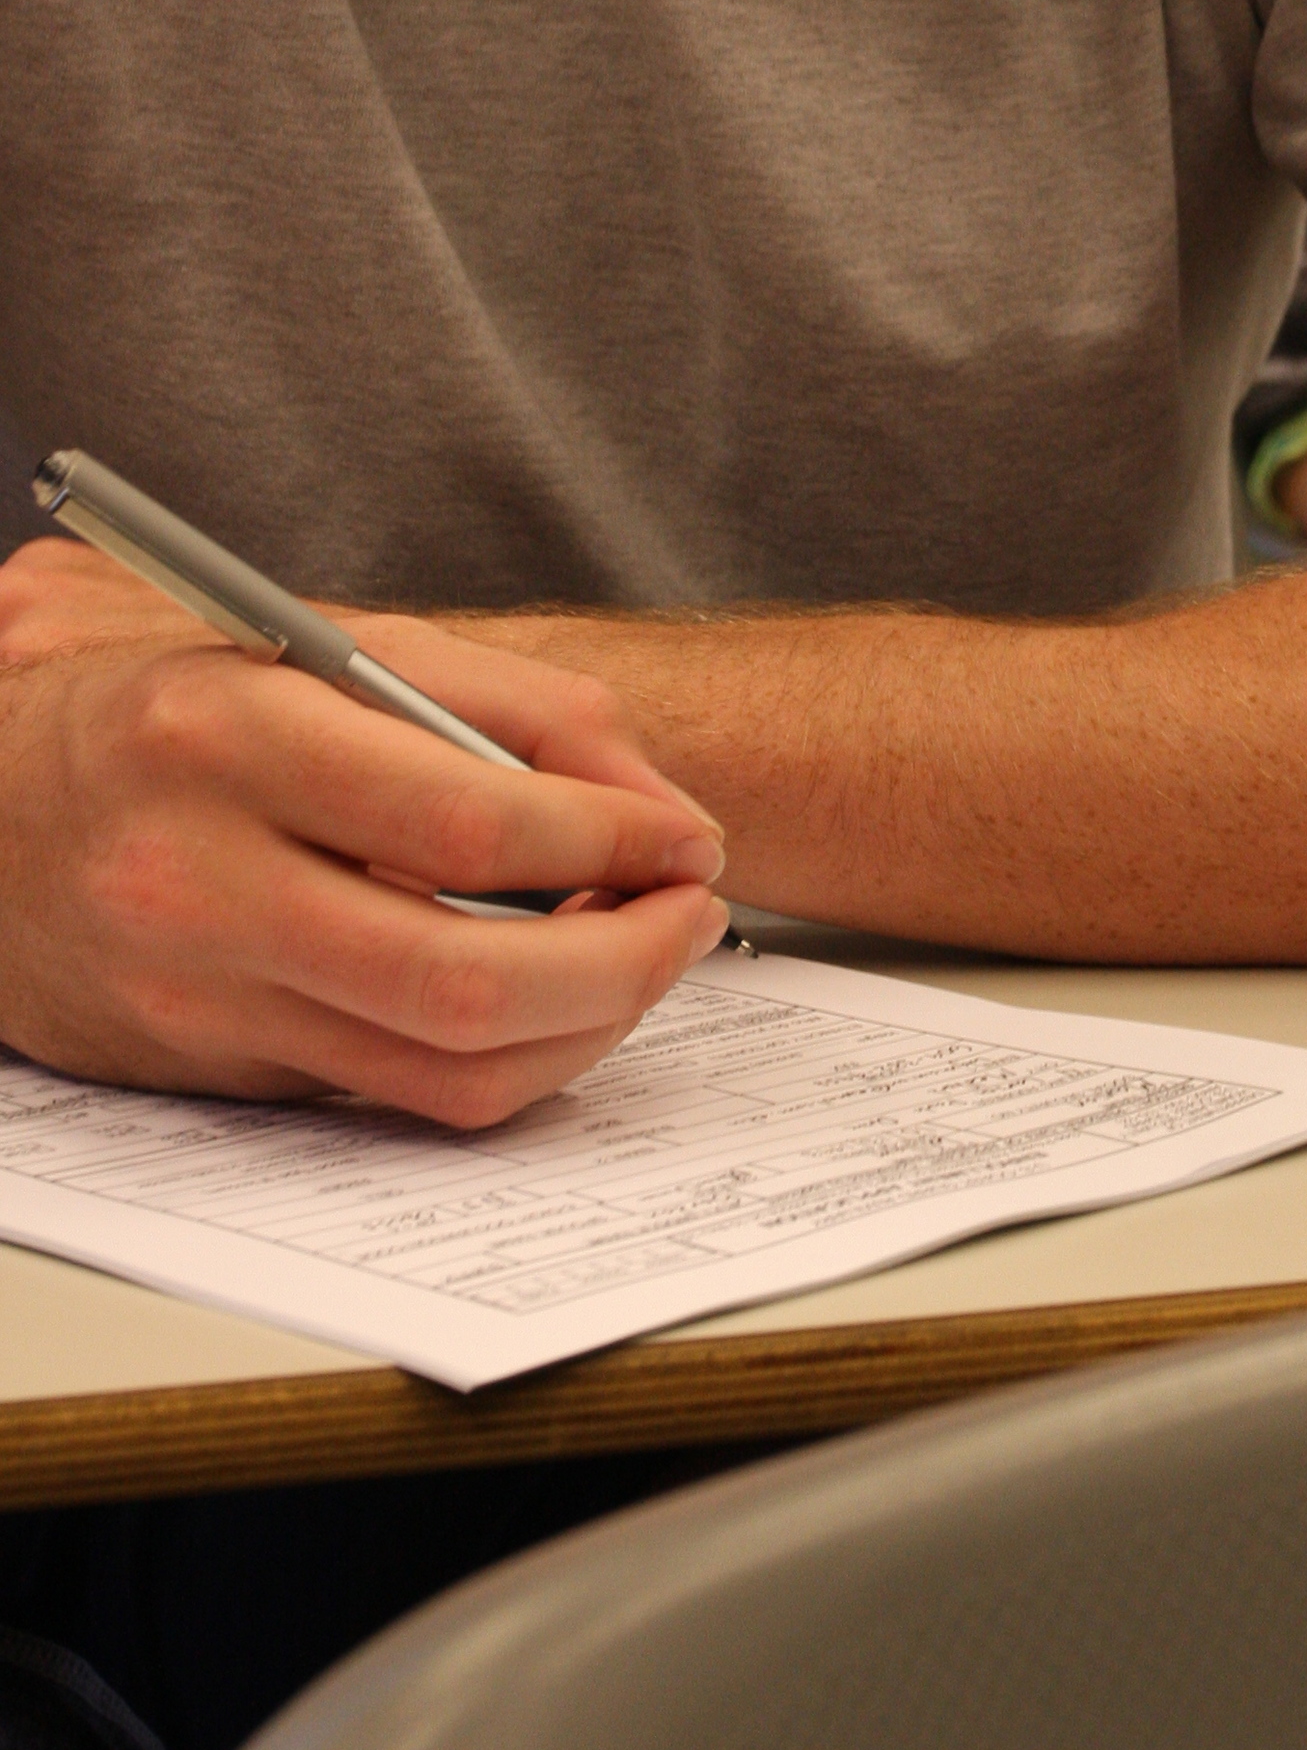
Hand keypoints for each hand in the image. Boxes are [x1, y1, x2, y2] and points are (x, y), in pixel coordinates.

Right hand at [0, 541, 729, 1122]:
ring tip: (643, 951)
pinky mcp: (213, 1073)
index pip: (467, 825)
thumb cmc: (173, 713)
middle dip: (625, 958)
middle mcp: (200, 881)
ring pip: (444, 1067)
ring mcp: (198, 997)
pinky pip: (398, 1100)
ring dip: (589, 1023)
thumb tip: (658, 809)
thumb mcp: (329, 649)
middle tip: (691, 910)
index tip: (684, 837)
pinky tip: (556, 997)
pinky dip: (508, 1060)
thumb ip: (512, 709)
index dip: (611, 842)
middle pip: (465, 979)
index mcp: (230, 740)